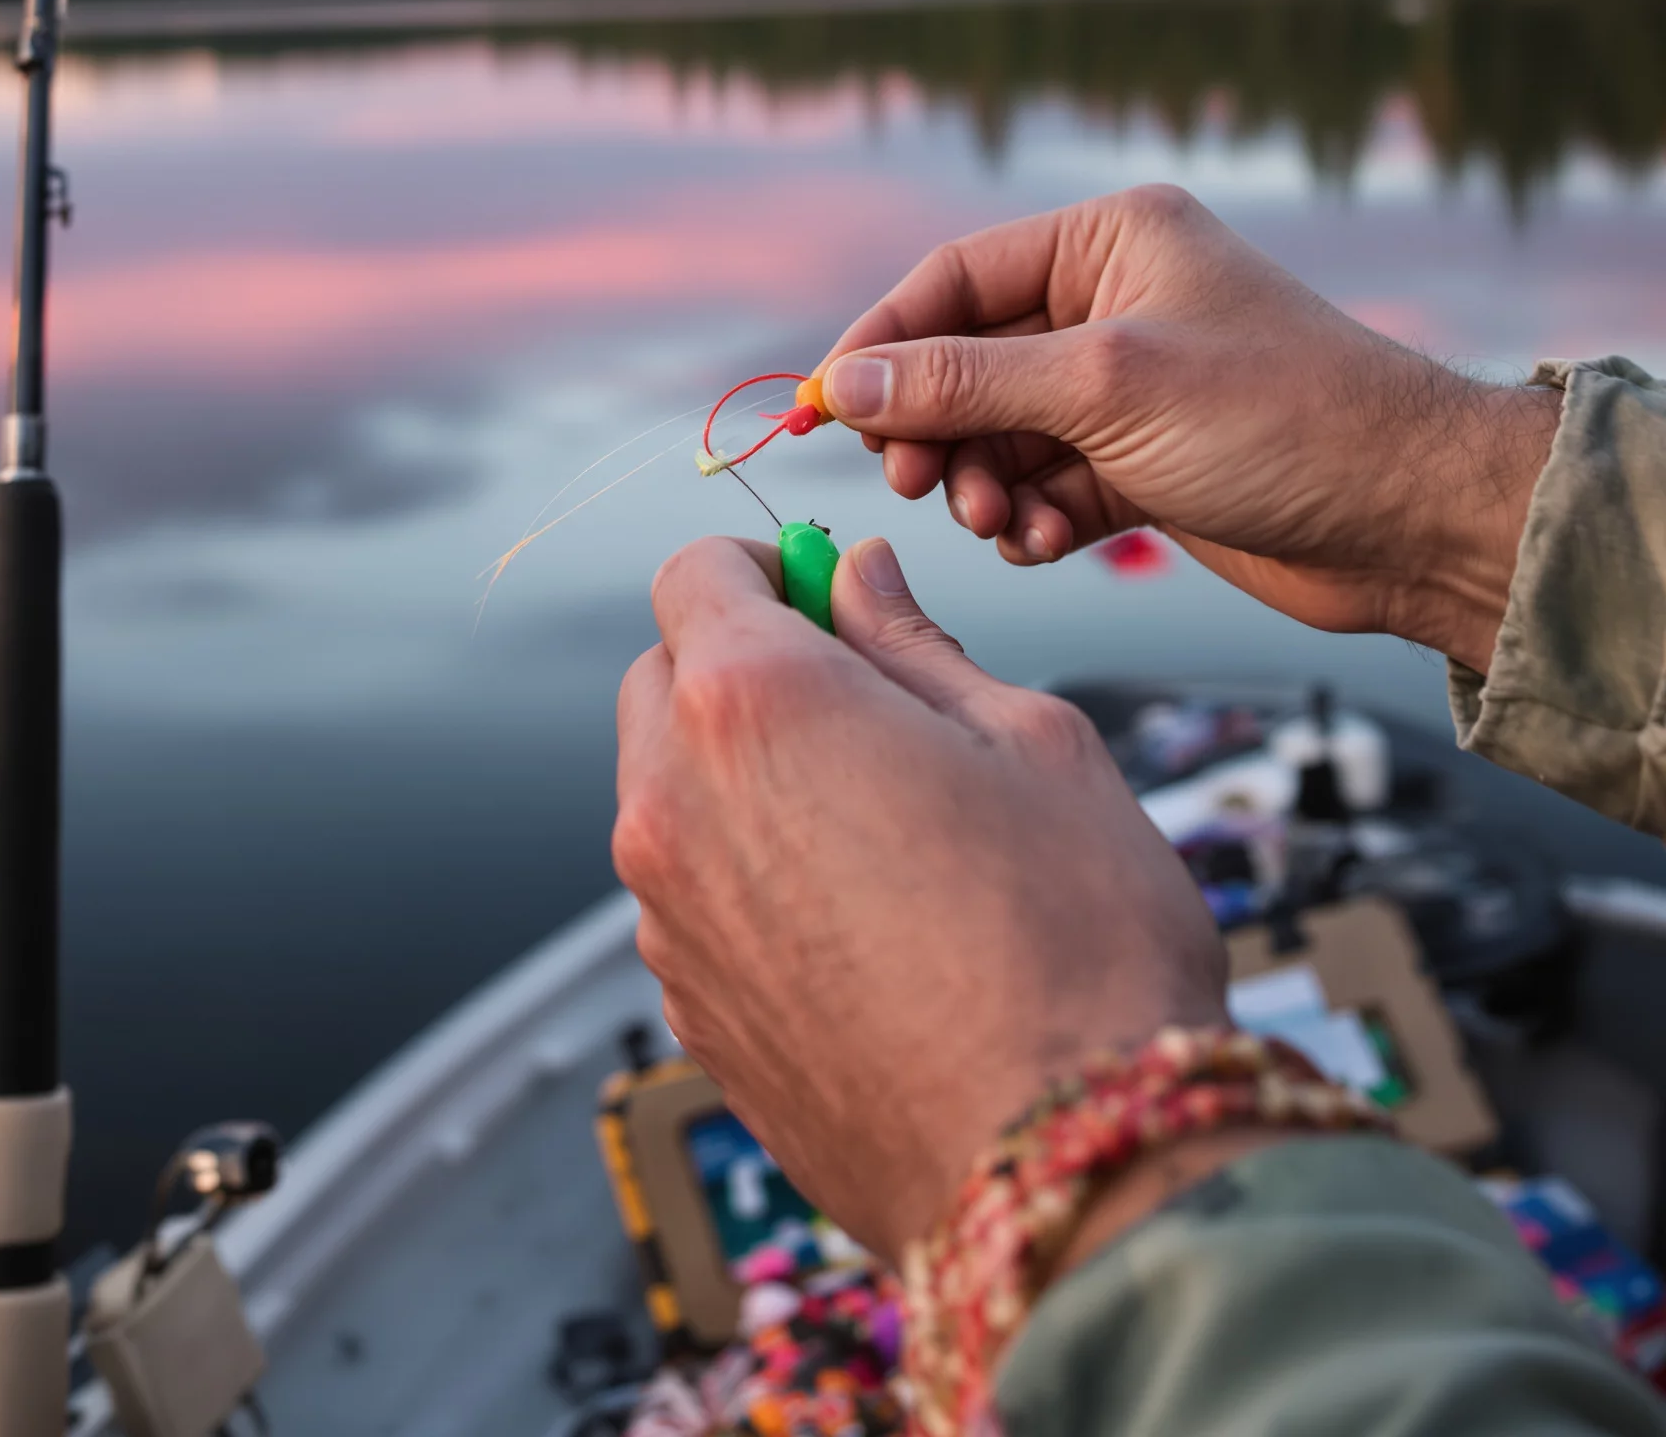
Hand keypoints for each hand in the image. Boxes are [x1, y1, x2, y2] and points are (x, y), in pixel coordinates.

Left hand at [614, 534, 1226, 1258]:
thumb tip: (856, 576)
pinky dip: (744, 871)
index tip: (825, 592)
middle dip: (742, 662)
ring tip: (879, 823)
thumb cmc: (1075, 947)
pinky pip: (690, 895)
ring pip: (670, 791)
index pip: (695, 572)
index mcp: (751, 704)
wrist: (1066, 1176)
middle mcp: (672, 807)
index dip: (765, 564)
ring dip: (741, 772)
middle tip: (864, 701)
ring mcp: (667, 921)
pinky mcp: (689, 1012)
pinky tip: (858, 916)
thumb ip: (913, 641)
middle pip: (662, 677)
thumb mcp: (1030, 741)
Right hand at [819, 185, 1559, 674]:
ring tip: (1007, 520)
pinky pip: (1043, 483)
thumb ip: (963, 382)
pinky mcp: (1139, 463)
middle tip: (919, 485)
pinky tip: (1054, 542)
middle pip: (964, 362)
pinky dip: (1033, 517)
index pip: (951, 279)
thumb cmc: (1281, 420)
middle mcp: (1110, 305)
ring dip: (986, 482)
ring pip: (998, 432)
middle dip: (936, 428)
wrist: (1411, 521)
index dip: (880, 344)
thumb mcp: (1105, 387)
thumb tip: (844, 387)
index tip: (825, 412)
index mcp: (1107, 243)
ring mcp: (1124, 388)